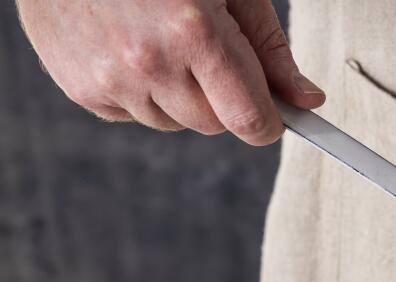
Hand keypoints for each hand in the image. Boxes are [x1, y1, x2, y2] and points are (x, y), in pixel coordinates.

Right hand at [16, 0, 324, 144]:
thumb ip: (269, 47)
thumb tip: (306, 100)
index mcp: (194, 32)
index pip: (250, 119)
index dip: (270, 122)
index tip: (277, 115)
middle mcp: (150, 62)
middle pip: (214, 125)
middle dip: (223, 99)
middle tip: (207, 52)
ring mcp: (110, 78)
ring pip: (173, 123)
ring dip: (180, 95)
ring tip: (161, 39)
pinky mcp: (81, 88)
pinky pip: (133, 115)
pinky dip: (140, 92)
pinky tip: (130, 46)